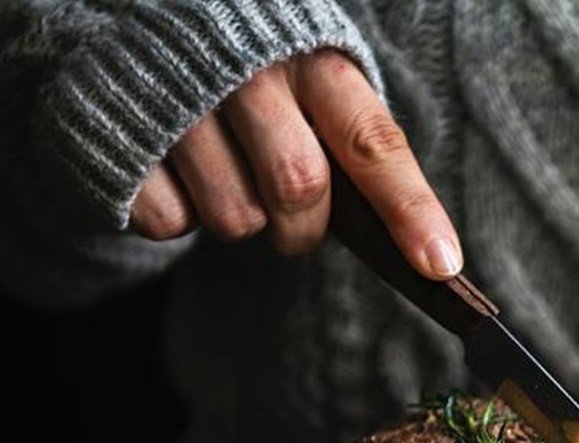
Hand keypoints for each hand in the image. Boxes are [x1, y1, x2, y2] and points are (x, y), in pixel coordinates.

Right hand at [129, 49, 460, 278]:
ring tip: (227, 172)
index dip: (410, 209)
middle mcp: (249, 72)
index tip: (440, 266)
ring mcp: (182, 100)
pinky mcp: (126, 134)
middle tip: (294, 220)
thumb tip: (423, 250)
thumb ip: (359, 148)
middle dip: (304, 229)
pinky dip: (180, 217)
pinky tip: (176, 169)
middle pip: (299, 190)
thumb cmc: (260, 76)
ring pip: (236, 218)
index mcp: (313, 61)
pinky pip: (171, 222)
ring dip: (241, 220)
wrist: (148, 27)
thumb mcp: (317, 85)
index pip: (373, 142)